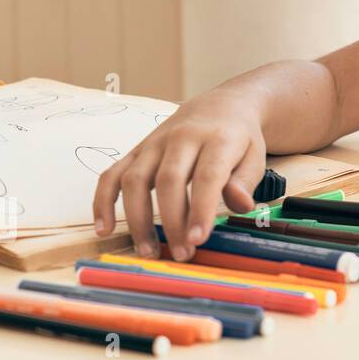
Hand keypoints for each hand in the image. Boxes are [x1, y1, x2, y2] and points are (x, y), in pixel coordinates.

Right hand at [92, 87, 267, 260]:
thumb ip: (246, 181)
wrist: (220, 106)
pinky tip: (104, 228)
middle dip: (172, 221)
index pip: (206, 175)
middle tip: (181, 254)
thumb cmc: (239, 138)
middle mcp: (182, 137)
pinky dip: (103, 201)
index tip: (198, 239)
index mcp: (217, 139)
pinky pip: (112, 174)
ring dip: (137, 219)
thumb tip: (240, 204)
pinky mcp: (137, 150)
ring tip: (148, 251)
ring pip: (136, 179)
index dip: (200, 209)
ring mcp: (155, 143)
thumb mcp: (255, 155)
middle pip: (169, 180)